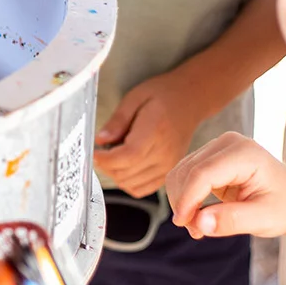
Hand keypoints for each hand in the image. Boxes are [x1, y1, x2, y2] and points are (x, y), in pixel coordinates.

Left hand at [93, 72, 203, 197]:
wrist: (191, 101)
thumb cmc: (163, 95)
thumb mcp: (135, 97)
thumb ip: (117, 121)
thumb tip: (101, 141)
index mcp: (155, 131)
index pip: (127, 156)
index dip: (106, 159)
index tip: (94, 152)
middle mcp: (164, 153)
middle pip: (126, 174)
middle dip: (106, 165)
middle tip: (101, 150)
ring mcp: (168, 166)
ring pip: (131, 185)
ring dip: (115, 174)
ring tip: (113, 155)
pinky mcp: (169, 173)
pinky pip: (142, 189)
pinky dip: (128, 182)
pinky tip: (124, 166)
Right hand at [165, 132, 285, 239]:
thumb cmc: (284, 208)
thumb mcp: (264, 219)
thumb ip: (232, 220)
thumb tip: (198, 223)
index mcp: (244, 153)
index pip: (202, 173)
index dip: (187, 199)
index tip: (183, 223)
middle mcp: (227, 143)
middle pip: (187, 171)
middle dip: (183, 202)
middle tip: (196, 231)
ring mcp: (217, 148)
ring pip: (181, 172)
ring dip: (182, 201)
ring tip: (198, 226)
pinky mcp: (210, 157)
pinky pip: (186, 175)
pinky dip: (186, 197)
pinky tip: (199, 215)